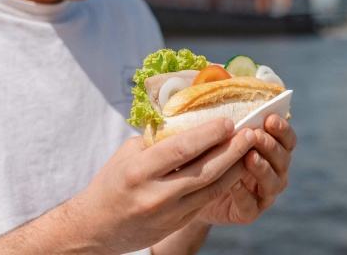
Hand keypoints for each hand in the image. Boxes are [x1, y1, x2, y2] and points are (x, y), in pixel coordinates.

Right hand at [65, 119, 257, 253]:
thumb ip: (157, 140)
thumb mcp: (127, 155)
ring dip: (235, 167)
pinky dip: (224, 182)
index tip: (228, 121)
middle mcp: (156, 194)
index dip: (208, 135)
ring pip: (212, 188)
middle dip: (231, 150)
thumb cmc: (111, 184)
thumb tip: (188, 118)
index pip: (181, 149)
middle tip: (250, 132)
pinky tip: (236, 168)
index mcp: (139, 171)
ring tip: (251, 149)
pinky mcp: (177, 223)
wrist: (96, 228)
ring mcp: (168, 213)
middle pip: (204, 170)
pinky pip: (206, 199)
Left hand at [196, 114, 296, 224]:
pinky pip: (250, 205)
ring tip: (249, 157)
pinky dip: (243, 193)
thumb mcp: (222, 140)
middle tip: (255, 135)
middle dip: (270, 146)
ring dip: (262, 169)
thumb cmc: (212, 158)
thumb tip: (231, 109)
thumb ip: (234, 128)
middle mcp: (275, 174)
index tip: (269, 118)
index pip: (288, 141)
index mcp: (274, 154)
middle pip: (283, 160)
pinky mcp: (248, 213)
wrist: (196, 193)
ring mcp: (264, 196)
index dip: (282, 130)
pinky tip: (234, 182)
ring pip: (273, 183)